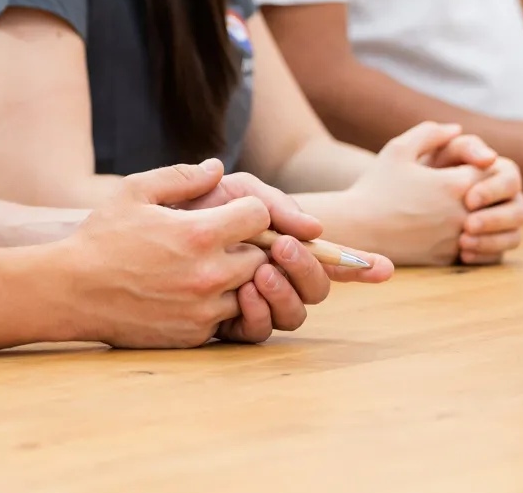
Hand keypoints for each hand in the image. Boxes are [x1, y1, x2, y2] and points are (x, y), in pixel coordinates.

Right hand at [58, 160, 277, 347]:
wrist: (72, 292)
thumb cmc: (102, 237)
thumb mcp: (135, 192)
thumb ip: (181, 176)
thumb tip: (217, 168)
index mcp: (198, 234)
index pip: (260, 215)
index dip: (248, 210)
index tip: (230, 212)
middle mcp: (209, 275)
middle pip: (263, 257)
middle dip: (248, 246)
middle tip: (222, 241)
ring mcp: (203, 310)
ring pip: (250, 292)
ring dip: (237, 279)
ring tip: (206, 267)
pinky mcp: (194, 336)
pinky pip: (227, 319)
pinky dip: (218, 305)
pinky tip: (190, 292)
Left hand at [175, 162, 392, 339]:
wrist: (140, 227)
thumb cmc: (187, 205)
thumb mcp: (234, 191)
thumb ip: (273, 202)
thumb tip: (315, 229)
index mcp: (279, 243)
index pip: (326, 257)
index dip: (359, 265)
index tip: (382, 269)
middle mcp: (273, 275)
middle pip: (316, 289)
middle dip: (310, 269)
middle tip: (283, 247)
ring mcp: (252, 301)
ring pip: (294, 314)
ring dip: (287, 291)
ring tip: (262, 270)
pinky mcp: (227, 324)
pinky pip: (259, 331)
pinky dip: (260, 312)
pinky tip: (247, 292)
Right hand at [327, 122, 493, 266]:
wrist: (357, 227)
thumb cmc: (376, 186)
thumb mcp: (398, 149)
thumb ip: (430, 133)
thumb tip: (457, 129)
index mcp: (455, 184)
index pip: (494, 171)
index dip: (485, 166)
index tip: (472, 166)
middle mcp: (463, 213)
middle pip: (500, 202)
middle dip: (493, 194)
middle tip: (480, 190)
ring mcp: (457, 239)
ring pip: (493, 229)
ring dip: (488, 219)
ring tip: (473, 211)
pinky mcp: (448, 258)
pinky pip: (478, 251)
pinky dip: (477, 241)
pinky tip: (460, 231)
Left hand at [425, 132, 522, 264]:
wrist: (399, 201)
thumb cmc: (417, 171)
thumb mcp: (428, 152)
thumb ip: (458, 145)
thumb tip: (489, 157)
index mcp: (494, 172)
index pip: (510, 178)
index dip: (493, 190)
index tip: (468, 200)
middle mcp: (504, 199)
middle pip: (519, 210)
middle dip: (495, 219)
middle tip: (467, 225)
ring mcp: (500, 225)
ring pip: (514, 237)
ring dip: (491, 240)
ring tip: (463, 242)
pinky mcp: (491, 246)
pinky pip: (499, 257)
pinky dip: (484, 256)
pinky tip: (463, 255)